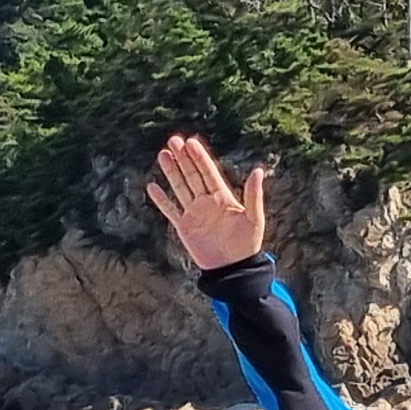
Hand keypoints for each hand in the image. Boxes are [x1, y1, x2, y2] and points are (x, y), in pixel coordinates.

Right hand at [144, 133, 269, 270]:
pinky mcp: (184, 227)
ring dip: (171, 172)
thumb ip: (253, 195)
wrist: (233, 269)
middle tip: (173, 140)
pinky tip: (152, 186)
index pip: (208, 172)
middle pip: (191, 175)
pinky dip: (161, 199)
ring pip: (180, 187)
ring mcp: (194, 213)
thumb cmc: (247, 244)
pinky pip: (170, 210)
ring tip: (163, 154)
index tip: (191, 142)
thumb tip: (258, 170)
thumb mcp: (254, 218)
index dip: (199, 157)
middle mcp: (206, 202)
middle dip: (183, 158)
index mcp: (222, 197)